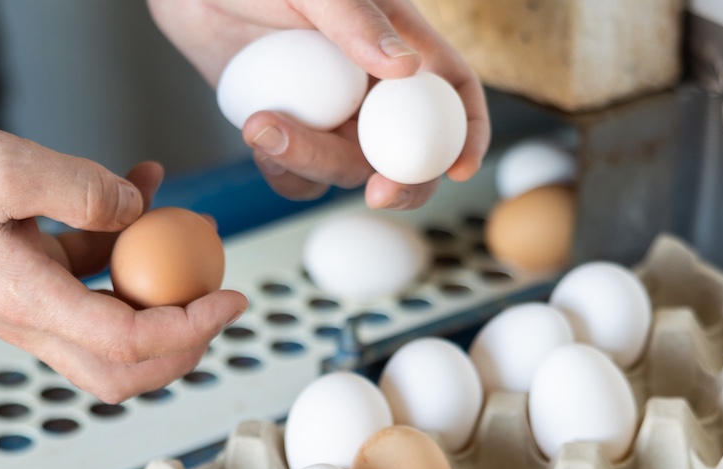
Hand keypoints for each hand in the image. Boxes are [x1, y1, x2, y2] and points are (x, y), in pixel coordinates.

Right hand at [0, 86, 247, 403]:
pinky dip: (117, 249)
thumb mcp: (9, 167)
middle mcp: (26, 320)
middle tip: (217, 302)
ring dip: (153, 293)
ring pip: (106, 334)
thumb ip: (85, 190)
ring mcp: (23, 307)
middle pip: (122, 372)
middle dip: (182, 348)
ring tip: (182, 227)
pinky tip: (135, 189)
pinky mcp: (20, 283)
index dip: (190, 327)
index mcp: (25, 302)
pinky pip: (84, 283)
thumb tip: (140, 210)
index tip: (232, 297)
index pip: (128, 341)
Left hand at [150, 0, 489, 209]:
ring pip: (345, 169)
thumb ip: (355, 21)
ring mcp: (330, 113)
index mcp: (398, 42)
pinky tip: (254, 126)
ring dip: (311, 164)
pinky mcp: (288, 131)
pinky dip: (281, 168)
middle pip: (407, 152)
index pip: (454, 92)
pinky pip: (297, 176)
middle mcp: (369, 85)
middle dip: (400, 182)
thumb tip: (407, 67)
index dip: (467, 131)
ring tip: (261, 124)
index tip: (460, 167)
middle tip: (375, 194)